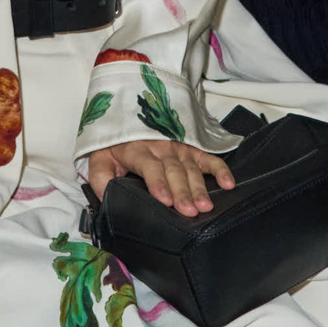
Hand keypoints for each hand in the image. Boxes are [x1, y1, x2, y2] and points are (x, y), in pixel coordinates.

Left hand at [86, 138, 235, 219]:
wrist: (127, 114)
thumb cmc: (114, 144)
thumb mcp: (99, 157)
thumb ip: (100, 178)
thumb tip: (106, 196)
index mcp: (137, 150)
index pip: (149, 167)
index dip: (158, 183)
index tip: (165, 200)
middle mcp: (160, 148)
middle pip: (174, 171)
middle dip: (182, 191)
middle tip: (189, 211)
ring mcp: (178, 147)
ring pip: (191, 168)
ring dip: (200, 187)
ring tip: (206, 206)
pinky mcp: (190, 148)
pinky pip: (207, 158)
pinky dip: (220, 169)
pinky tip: (228, 183)